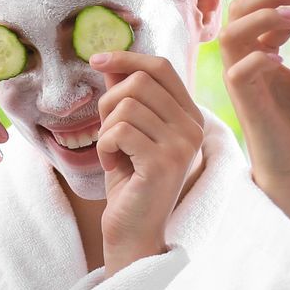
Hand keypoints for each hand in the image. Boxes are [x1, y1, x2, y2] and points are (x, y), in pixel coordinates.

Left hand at [90, 50, 205, 275]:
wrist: (132, 230)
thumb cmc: (129, 181)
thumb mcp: (127, 131)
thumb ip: (125, 96)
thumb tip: (110, 60)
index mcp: (189, 116)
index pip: (161, 67)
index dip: (127, 58)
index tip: (97, 61)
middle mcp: (193, 128)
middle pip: (140, 82)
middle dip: (109, 103)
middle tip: (107, 134)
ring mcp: (181, 145)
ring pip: (127, 105)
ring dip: (106, 129)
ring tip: (112, 154)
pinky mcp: (162, 163)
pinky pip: (120, 130)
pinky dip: (104, 146)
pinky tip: (112, 165)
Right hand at [219, 0, 289, 225]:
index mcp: (260, 54)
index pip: (267, 10)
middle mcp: (244, 63)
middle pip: (239, 9)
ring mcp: (241, 83)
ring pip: (231, 34)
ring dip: (264, 18)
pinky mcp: (244, 105)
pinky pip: (238, 72)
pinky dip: (260, 58)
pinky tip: (286, 61)